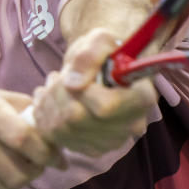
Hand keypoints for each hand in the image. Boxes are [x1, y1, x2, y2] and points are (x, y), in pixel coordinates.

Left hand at [31, 28, 157, 155]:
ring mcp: (112, 142)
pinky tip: (51, 101)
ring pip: (63, 129)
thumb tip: (72, 84)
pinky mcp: (93, 149)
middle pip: (77, 119)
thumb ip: (89, 55)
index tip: (72, 75)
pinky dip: (46, 117)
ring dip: (48, 104)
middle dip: (57, 94)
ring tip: (53, 85)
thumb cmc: (106, 52)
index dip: (81, 91)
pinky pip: (57, 138)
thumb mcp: (100, 39)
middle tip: (56, 76)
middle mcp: (132, 125)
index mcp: (142, 97)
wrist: (105, 68)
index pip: (104, 107)